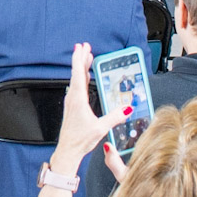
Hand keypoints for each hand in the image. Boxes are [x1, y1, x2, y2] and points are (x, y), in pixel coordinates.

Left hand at [54, 43, 133, 168]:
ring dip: (81, 67)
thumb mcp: (100, 128)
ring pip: (76, 79)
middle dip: (80, 58)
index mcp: (78, 99)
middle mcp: (72, 98)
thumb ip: (115, 117)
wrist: (68, 150)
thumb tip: (127, 108)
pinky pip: (76, 87)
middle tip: (84, 46)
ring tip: (86, 57)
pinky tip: (84, 77)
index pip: (78, 74)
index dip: (79, 59)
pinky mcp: (72, 107)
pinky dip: (81, 78)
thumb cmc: (80, 140)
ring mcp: (71, 102)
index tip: (81, 47)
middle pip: (76, 73)